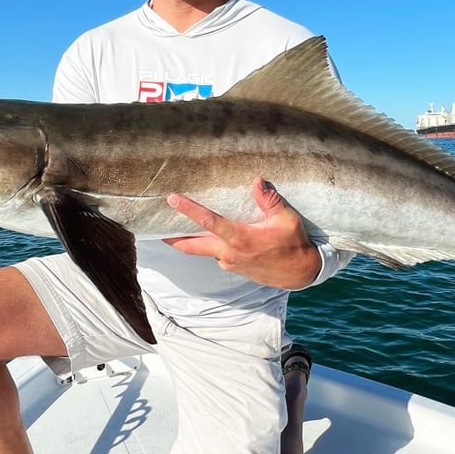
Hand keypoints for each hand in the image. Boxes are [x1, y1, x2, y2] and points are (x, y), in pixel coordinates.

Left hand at [164, 176, 320, 288]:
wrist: (300, 273)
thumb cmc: (294, 243)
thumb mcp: (287, 219)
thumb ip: (269, 200)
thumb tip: (256, 180)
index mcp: (240, 238)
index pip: (208, 222)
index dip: (189, 210)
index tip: (172, 199)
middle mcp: (230, 253)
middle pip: (191, 246)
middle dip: (171, 238)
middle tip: (154, 229)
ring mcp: (230, 263)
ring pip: (203, 251)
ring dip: (189, 241)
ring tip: (177, 229)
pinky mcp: (234, 268)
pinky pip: (217, 255)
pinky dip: (209, 246)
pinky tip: (212, 237)